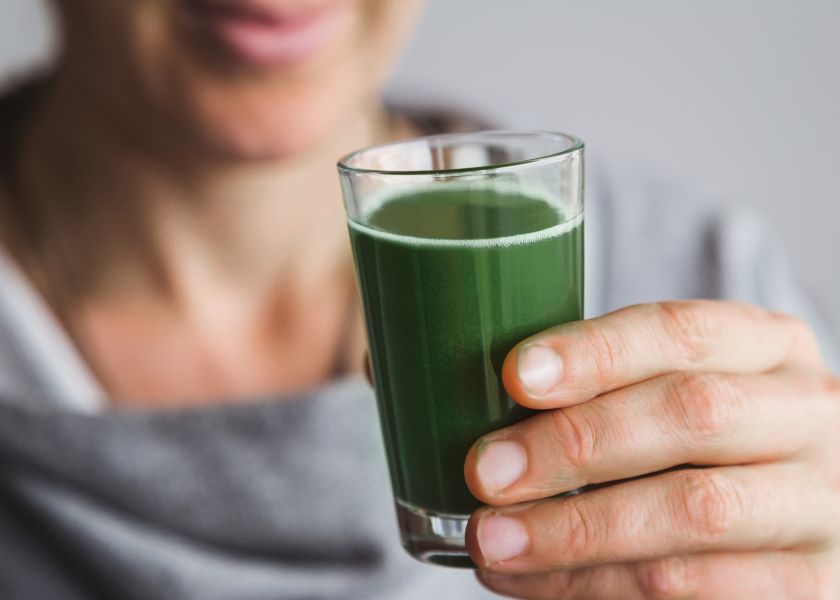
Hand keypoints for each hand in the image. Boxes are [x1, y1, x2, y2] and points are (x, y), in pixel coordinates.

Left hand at [463, 301, 839, 598]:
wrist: (775, 520)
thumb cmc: (694, 446)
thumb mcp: (668, 394)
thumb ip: (607, 392)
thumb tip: (493, 419)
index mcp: (768, 347)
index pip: (682, 330)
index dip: (595, 352)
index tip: (516, 376)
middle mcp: (807, 415)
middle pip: (691, 413)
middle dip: (575, 444)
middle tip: (487, 472)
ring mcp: (818, 503)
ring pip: (693, 510)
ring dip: (574, 531)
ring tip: (494, 540)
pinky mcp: (811, 582)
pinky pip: (695, 588)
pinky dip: (598, 587)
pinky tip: (536, 580)